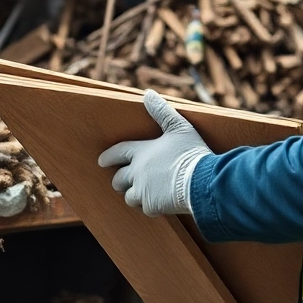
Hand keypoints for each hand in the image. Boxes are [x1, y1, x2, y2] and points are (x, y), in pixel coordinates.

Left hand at [98, 90, 211, 216]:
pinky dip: (149, 206)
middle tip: (121, 182)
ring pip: (129, 196)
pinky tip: (157, 203)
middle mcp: (137, 172)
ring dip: (133, 195)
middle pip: (119, 179)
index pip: (118, 153)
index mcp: (141, 152)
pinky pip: (145, 208)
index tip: (101, 161)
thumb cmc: (191, 153)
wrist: (200, 182)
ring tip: (141, 193)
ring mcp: (143, 191)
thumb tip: (148, 94)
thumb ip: (162, 112)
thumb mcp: (179, 127)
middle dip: (119, 180)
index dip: (109, 157)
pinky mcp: (151, 206)